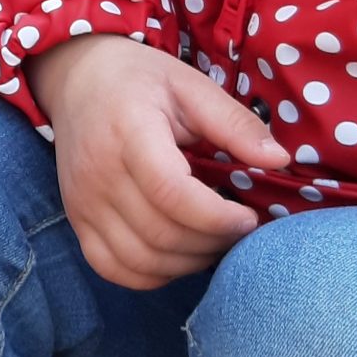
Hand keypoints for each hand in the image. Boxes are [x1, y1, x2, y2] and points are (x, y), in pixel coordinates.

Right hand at [27, 34, 289, 289]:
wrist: (78, 81)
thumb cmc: (141, 80)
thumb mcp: (191, 87)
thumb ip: (235, 124)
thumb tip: (280, 160)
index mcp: (128, 131)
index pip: (171, 193)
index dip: (217, 217)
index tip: (248, 217)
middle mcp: (98, 173)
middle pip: (159, 234)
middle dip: (211, 243)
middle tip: (239, 232)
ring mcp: (82, 202)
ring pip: (139, 260)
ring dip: (187, 263)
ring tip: (213, 243)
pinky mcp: (77, 220)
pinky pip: (113, 268)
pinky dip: (152, 275)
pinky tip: (179, 255)